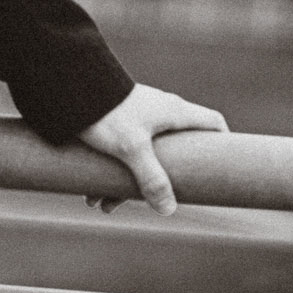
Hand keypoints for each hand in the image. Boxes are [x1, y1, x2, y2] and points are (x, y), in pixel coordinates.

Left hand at [78, 82, 226, 215]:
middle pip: (175, 152)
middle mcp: (161, 112)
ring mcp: (140, 116)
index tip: (223, 169)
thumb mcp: (132, 148)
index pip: (213, 122)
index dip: (223, 144)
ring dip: (126, 184)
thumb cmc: (107, 111)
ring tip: (103, 204)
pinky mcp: (119, 120)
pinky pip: (123, 153)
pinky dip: (111, 174)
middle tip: (151, 203)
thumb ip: (152, 179)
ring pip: (144, 157)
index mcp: (175, 112)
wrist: (69, 83)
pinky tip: (92, 194)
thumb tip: (169, 209)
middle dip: (161, 182)